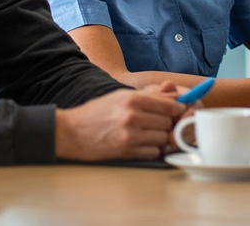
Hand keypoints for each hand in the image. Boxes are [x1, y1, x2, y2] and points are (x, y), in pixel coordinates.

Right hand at [53, 84, 186, 160]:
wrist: (71, 132)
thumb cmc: (97, 112)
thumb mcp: (120, 96)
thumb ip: (149, 96)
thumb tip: (175, 97)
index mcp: (132, 99)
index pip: (168, 105)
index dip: (176, 109)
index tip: (178, 111)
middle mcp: (132, 116)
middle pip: (167, 122)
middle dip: (166, 123)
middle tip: (157, 123)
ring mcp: (130, 135)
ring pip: (162, 138)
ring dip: (158, 137)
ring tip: (146, 133)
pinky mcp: (126, 152)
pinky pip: (153, 152)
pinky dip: (151, 149)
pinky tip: (141, 144)